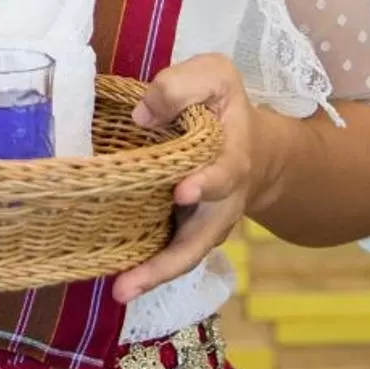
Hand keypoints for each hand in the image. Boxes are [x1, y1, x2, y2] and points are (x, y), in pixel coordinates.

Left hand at [111, 53, 277, 304]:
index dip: (206, 182)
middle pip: (203, 236)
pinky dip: (149, 272)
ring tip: (121, 291)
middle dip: (171, 258)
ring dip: (154, 275)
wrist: (250, 142)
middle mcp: (222, 199)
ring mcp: (205, 221)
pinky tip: (119, 284)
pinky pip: (171, 254)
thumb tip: (142, 114)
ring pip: (185, 254)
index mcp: (232, 156)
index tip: (182, 191)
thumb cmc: (224, 105)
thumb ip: (180, 87)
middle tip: (136, 276)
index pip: (223, 173)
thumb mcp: (213, 76)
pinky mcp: (185, 228)